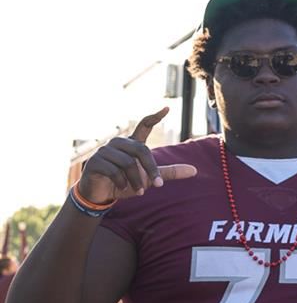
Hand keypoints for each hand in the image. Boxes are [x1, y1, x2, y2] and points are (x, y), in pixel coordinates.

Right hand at [76, 108, 196, 204]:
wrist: (102, 194)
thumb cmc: (126, 183)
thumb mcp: (150, 178)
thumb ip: (169, 173)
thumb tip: (194, 170)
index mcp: (132, 144)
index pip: (144, 126)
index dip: (155, 117)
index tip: (167, 108)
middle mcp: (118, 143)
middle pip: (141, 150)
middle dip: (151, 169)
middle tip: (157, 185)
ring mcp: (105, 151)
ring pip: (127, 163)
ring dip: (135, 180)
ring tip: (138, 191)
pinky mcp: (95, 162)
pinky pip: (113, 170)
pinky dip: (122, 182)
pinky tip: (122, 188)